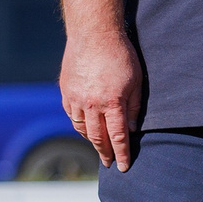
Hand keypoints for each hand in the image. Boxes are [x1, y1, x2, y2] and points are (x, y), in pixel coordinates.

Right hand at [61, 27, 143, 170]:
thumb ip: (134, 106)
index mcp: (112, 102)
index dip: (121, 153)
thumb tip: (131, 128)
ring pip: (82, 128)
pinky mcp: (66, 91)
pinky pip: (72, 115)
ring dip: (91, 141)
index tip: (123, 167)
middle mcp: (92, 104)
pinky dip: (79, 126)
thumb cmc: (120, 55)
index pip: (118, 136)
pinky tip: (86, 129)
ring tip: (99, 149)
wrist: (93, 34)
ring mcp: (76, 98)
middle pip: (98, 137)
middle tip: (109, 163)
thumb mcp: (136, 80)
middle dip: (105, 153)